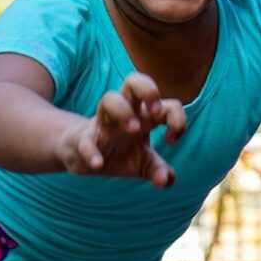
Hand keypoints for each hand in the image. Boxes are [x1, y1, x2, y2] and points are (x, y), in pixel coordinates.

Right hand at [57, 73, 186, 187]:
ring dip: (123, 112)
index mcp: (143, 116)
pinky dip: (91, 151)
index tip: (171, 141)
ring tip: (133, 130)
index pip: (168, 104)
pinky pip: (84, 139)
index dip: (177, 120)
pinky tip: (99, 164)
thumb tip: (167, 180)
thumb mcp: (143, 164)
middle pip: (134, 80)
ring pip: (108, 99)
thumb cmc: (120, 153)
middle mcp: (124, 114)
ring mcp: (102, 124)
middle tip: (154, 113)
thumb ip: (158, 171)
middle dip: (148, 90)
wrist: (84, 157)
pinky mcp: (82, 139)